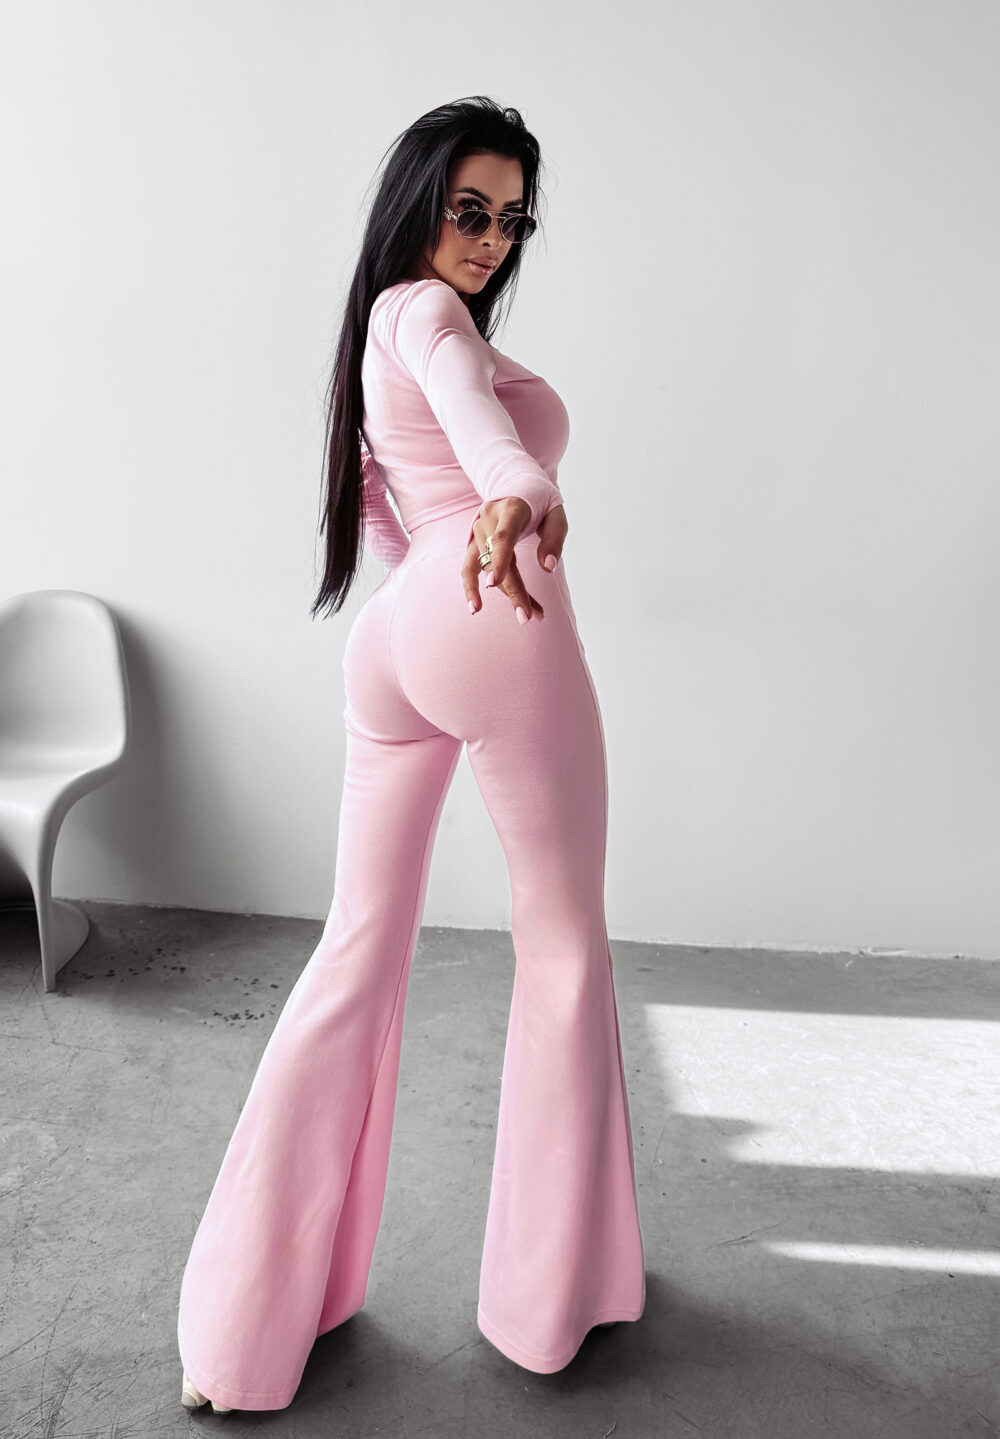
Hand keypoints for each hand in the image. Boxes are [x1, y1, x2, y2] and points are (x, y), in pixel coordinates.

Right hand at [462, 498, 566, 623]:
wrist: (516, 485)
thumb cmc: (541, 502)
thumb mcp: (556, 514)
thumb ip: (554, 539)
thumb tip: (548, 568)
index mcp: (511, 509)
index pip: (504, 537)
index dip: (499, 560)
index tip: (494, 584)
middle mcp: (489, 519)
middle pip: (497, 560)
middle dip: (512, 591)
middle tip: (527, 617)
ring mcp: (478, 531)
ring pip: (486, 569)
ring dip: (503, 594)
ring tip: (513, 616)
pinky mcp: (474, 543)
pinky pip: (470, 568)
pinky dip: (471, 588)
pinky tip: (475, 608)